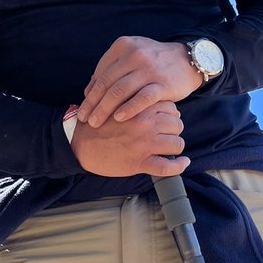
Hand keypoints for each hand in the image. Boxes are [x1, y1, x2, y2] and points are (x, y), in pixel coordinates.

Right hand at [70, 101, 188, 176]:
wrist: (79, 145)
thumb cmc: (96, 123)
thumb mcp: (114, 102)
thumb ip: (134, 99)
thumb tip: (151, 95)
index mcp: (139, 107)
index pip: (171, 107)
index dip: (169, 114)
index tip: (164, 119)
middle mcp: (146, 124)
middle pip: (177, 124)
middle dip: (173, 129)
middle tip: (165, 133)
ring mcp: (145, 144)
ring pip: (176, 143)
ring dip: (174, 145)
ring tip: (168, 147)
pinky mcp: (141, 163)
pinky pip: (168, 167)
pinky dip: (178, 166)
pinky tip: (182, 162)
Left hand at [78, 36, 202, 128]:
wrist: (188, 60)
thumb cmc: (155, 62)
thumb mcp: (132, 56)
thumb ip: (111, 70)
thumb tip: (88, 91)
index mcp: (123, 46)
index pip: (100, 73)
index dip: (90, 93)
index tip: (82, 108)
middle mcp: (134, 55)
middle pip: (107, 83)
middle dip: (93, 104)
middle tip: (85, 119)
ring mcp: (149, 69)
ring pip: (120, 91)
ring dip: (105, 109)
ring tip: (96, 122)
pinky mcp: (162, 84)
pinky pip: (142, 98)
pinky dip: (128, 109)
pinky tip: (118, 118)